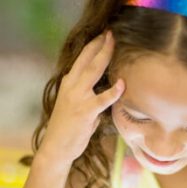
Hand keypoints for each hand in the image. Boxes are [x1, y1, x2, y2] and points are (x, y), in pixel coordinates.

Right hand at [38, 31, 124, 166]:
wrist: (57, 147)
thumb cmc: (69, 129)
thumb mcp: (76, 107)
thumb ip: (89, 98)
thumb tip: (106, 95)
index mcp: (69, 84)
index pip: (81, 60)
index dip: (92, 47)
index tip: (103, 37)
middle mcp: (71, 87)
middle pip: (87, 61)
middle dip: (100, 46)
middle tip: (110, 34)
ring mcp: (78, 98)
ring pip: (93, 72)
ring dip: (104, 57)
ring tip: (113, 45)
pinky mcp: (85, 112)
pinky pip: (102, 100)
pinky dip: (112, 92)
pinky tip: (121, 84)